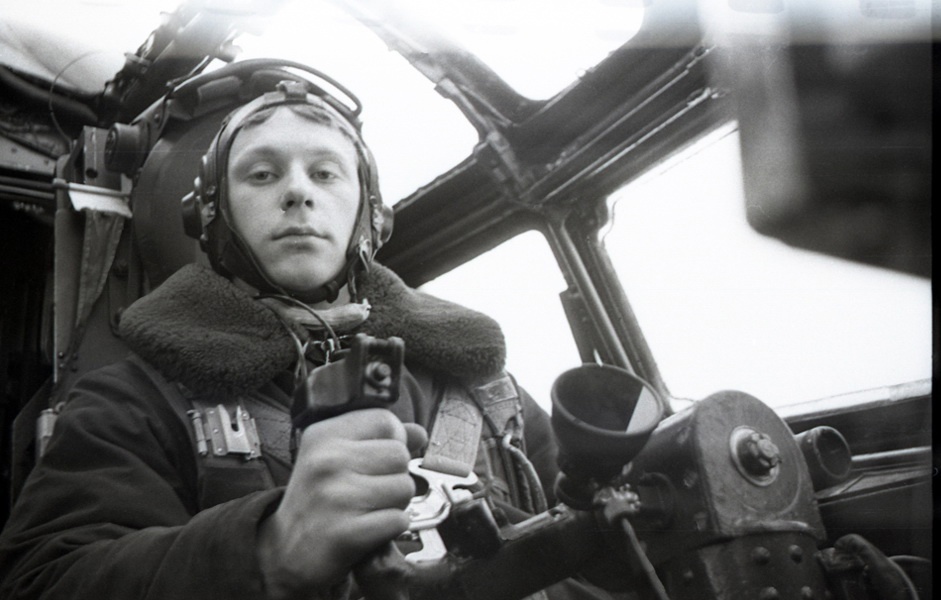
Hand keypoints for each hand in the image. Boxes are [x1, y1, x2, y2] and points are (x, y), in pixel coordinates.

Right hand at [256, 409, 426, 598]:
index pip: (386, 421)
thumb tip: (418, 432)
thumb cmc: (315, 501)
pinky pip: (399, 520)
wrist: (284, 551)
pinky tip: (367, 529)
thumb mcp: (336, 457)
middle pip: (400, 455)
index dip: (393, 441)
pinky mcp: (347, 532)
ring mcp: (336, 497)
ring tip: (367, 510)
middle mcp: (328, 461)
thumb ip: (378, 440)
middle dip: (395, 476)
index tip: (376, 460)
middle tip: (369, 491)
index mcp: (324, 435)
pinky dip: (390, 528)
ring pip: (405, 488)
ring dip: (395, 504)